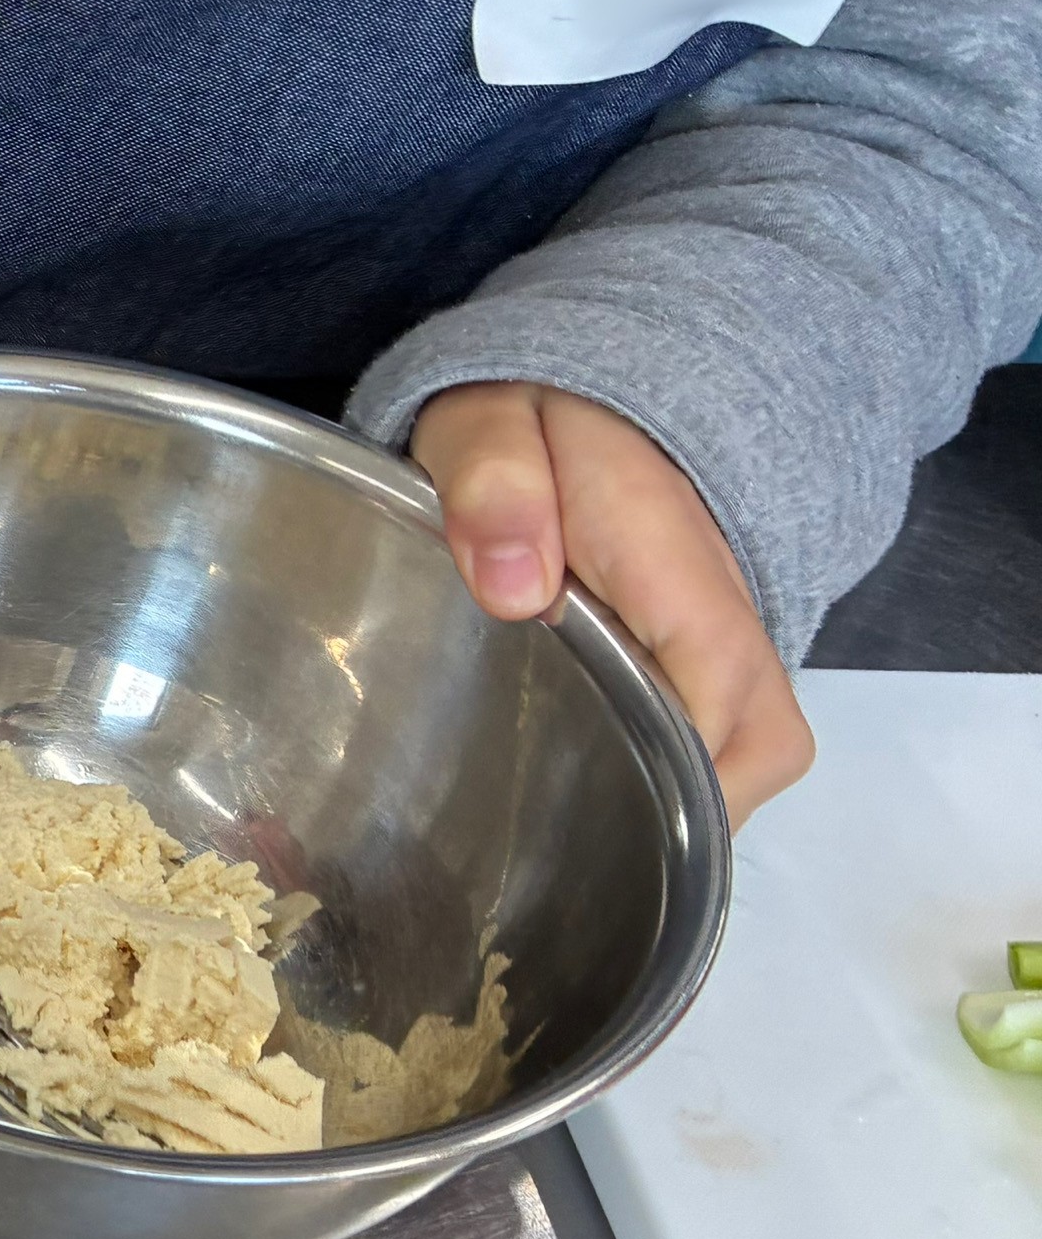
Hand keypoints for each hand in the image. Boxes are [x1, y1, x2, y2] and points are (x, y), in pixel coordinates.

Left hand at [410, 382, 811, 825]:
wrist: (575, 389)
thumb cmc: (531, 416)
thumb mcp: (488, 424)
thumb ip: (494, 483)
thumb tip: (514, 585)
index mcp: (679, 573)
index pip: (729, 713)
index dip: (680, 790)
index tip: (593, 823)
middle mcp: (722, 618)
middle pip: (752, 756)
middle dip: (676, 820)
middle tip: (561, 849)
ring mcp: (715, 640)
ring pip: (734, 757)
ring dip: (664, 802)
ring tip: (558, 833)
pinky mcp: (691, 653)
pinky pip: (703, 735)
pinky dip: (655, 773)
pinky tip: (570, 788)